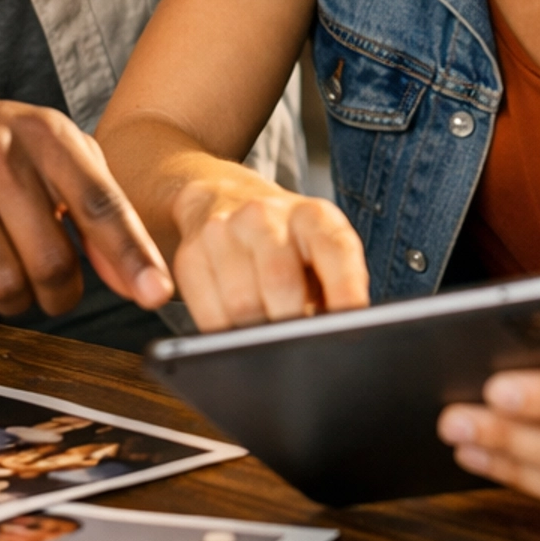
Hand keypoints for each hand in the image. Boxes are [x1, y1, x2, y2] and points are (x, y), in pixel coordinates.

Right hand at [0, 92, 171, 319]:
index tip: (157, 293)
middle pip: (52, 262)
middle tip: (50, 287)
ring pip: (4, 285)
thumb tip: (135, 277)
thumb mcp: (45, 153)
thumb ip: (96, 208)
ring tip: (0, 266)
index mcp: (44, 133)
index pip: (99, 202)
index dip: (131, 253)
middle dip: (58, 292)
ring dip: (10, 298)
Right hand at [169, 175, 369, 329]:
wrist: (226, 197)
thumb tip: (335, 331)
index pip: (336, 252)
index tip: (349, 327)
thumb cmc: (287, 240)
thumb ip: (338, 285)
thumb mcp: (322, 249)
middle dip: (294, 325)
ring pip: (242, 306)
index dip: (345, 292)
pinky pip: (208, 315)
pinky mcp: (190, 255)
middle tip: (300, 343)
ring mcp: (223, 231)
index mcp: (312, 215)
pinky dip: (227, 334)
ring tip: (271, 331)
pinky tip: (239, 327)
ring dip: (259, 333)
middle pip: (281, 283)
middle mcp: (265, 215)